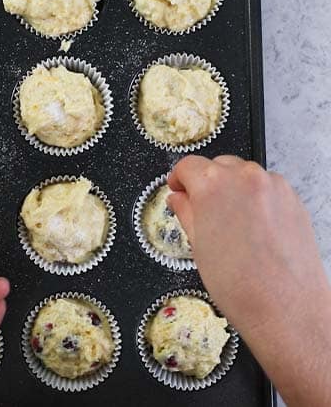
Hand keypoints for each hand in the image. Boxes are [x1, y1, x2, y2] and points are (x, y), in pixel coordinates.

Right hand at [168, 156, 330, 406]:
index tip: (178, 191)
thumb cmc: (238, 283)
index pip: (188, 165)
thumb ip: (186, 212)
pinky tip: (255, 227)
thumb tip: (179, 198)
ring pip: (245, 175)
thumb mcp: (198, 245)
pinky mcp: (295, 201)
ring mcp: (274, 187)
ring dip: (234, 189)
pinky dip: (258, 199)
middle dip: (207, 183)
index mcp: (213, 184)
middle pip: (218, 166)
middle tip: (203, 210)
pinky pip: (268, 189)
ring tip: (232, 222)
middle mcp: (245, 178)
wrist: (286, 309)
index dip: (179, 179)